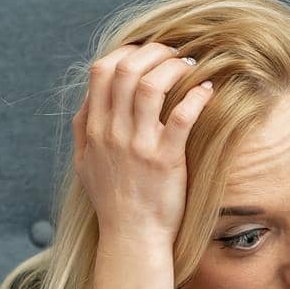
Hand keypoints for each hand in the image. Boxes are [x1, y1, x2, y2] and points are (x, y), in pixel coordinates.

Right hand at [73, 42, 214, 252]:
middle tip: (174, 52)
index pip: (101, 71)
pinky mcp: (165, 160)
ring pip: (152, 85)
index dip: (125, 52)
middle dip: (153, 52)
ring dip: (174, 67)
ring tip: (191, 66)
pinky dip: (196, 96)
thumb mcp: (84, 164)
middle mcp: (113, 133)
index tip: (145, 52)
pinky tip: (207, 90)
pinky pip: (181, 116)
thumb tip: (88, 97)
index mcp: (94, 129)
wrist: (131, 237)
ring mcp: (138, 146)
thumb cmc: (111, 201)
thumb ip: (83, 128)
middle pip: (127, 70)